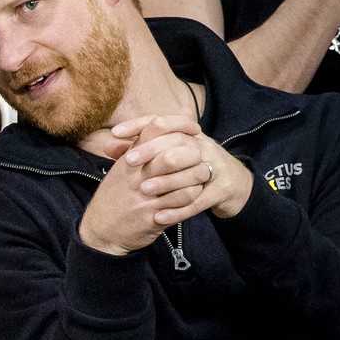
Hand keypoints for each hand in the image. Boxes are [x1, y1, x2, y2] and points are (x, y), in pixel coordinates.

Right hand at [80, 112, 205, 254]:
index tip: (194, 132)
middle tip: (201, 158)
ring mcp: (143, 195)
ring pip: (183, 180)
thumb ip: (155, 138)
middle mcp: (134, 174)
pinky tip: (193, 195)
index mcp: (129, 157)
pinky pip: (182, 202)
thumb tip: (185, 109)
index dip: (181, 125)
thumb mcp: (128, 163)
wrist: (101, 229)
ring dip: (197, 178)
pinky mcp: (151, 216)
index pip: (156, 128)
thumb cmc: (117, 194)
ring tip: (201, 177)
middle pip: (173, 155)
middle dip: (193, 155)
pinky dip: (193, 197)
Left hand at [109, 110, 253, 225]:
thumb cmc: (190, 167)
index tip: (115, 132)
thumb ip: (138, 148)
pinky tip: (159, 218)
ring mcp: (215, 165)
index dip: (137, 124)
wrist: (232, 185)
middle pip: (175, 141)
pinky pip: (200, 200)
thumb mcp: (167, 154)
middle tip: (128, 162)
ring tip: (143, 190)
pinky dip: (178, 210)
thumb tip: (107, 144)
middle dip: (150, 151)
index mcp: (186, 133)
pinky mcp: (223, 188)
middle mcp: (202, 145)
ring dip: (165, 182)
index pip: (161, 121)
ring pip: (190, 171)